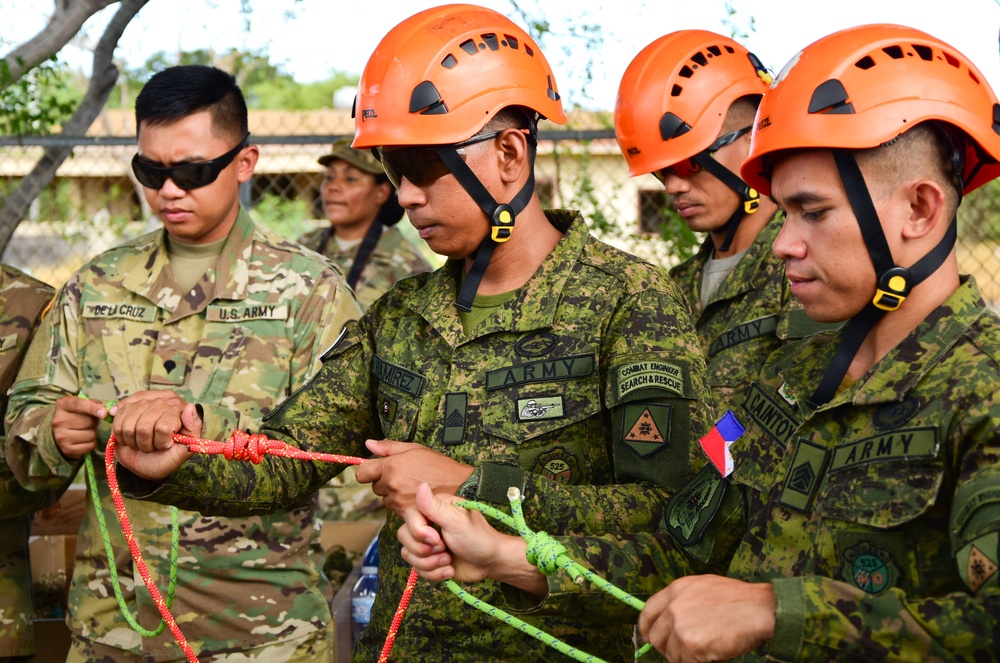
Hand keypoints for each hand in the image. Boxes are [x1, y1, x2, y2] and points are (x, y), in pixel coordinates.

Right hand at [52, 395, 106, 458]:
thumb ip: (95, 403)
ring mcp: (61, 436)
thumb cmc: (76, 414)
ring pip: (91, 434)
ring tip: (86, 430)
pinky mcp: (66, 449)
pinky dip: (92, 442)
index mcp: (62, 405)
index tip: (104, 413)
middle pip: (89, 421)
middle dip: (95, 421)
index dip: (92, 409)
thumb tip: (107, 410)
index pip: (79, 405)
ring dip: (94, 432)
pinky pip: (90, 445)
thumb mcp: (83, 403)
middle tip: (90, 421)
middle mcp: (58, 420)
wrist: (60, 430)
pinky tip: (85, 439)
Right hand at [109, 390, 197, 451]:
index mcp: (180, 409)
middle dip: (146, 444)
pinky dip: (120, 435)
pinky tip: (129, 437)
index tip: (167, 446)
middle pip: (144, 426)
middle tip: (152, 446)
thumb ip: (193, 429)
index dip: (161, 442)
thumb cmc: (167, 457)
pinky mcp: (127, 407)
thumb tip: (190, 407)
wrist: (147, 464)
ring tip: (141, 442)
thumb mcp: (184, 449)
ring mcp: (144, 402)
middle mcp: (163, 400)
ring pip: (129, 425)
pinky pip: (117, 420)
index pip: (164, 427)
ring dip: (133, 441)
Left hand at [356, 439, 473, 515]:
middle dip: (385, 482)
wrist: (460, 486)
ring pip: (386, 499)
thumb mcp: (415, 449)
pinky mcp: (406, 514)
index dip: (368, 471)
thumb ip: (388, 447)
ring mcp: (399, 501)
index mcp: (391, 466)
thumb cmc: (439, 466)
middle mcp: (392, 484)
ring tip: (413, 487)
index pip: (362, 473)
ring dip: (394, 495)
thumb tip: (368, 444)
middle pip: (375, 487)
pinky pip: (395, 510)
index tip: (375, 470)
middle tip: (404, 477)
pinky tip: (416, 498)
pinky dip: (403, 506)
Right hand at [398, 483, 543, 594]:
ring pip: (408, 554)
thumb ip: (435, 507)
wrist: (490, 563)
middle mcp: (427, 524)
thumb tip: (421, 485)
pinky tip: (449, 570)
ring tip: (448, 561)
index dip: (418, 531)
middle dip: (424, 550)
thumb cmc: (479, 538)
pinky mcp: (428, 560)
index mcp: (434, 508)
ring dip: (430, 563)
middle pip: (404, 536)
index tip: (436, 539)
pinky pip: (416, 569)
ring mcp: (427, 543)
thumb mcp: (457, 522)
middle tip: (445, 549)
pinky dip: (434, 573)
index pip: (409, 516)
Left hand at [637, 575, 775, 661]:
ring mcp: (680, 626)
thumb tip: (672, 620)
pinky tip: (714, 655)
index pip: (648, 611)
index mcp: (676, 590)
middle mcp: (673, 607)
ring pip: (672, 654)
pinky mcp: (690, 645)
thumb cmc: (739, 600)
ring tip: (707, 650)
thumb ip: (684, 600)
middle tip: (684, 652)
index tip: (648, 637)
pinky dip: (699, 662)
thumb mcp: (704, 587)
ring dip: (686, 657)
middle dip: (667, 648)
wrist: (758, 609)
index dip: (646, 628)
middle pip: (656, 637)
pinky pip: (686, 662)